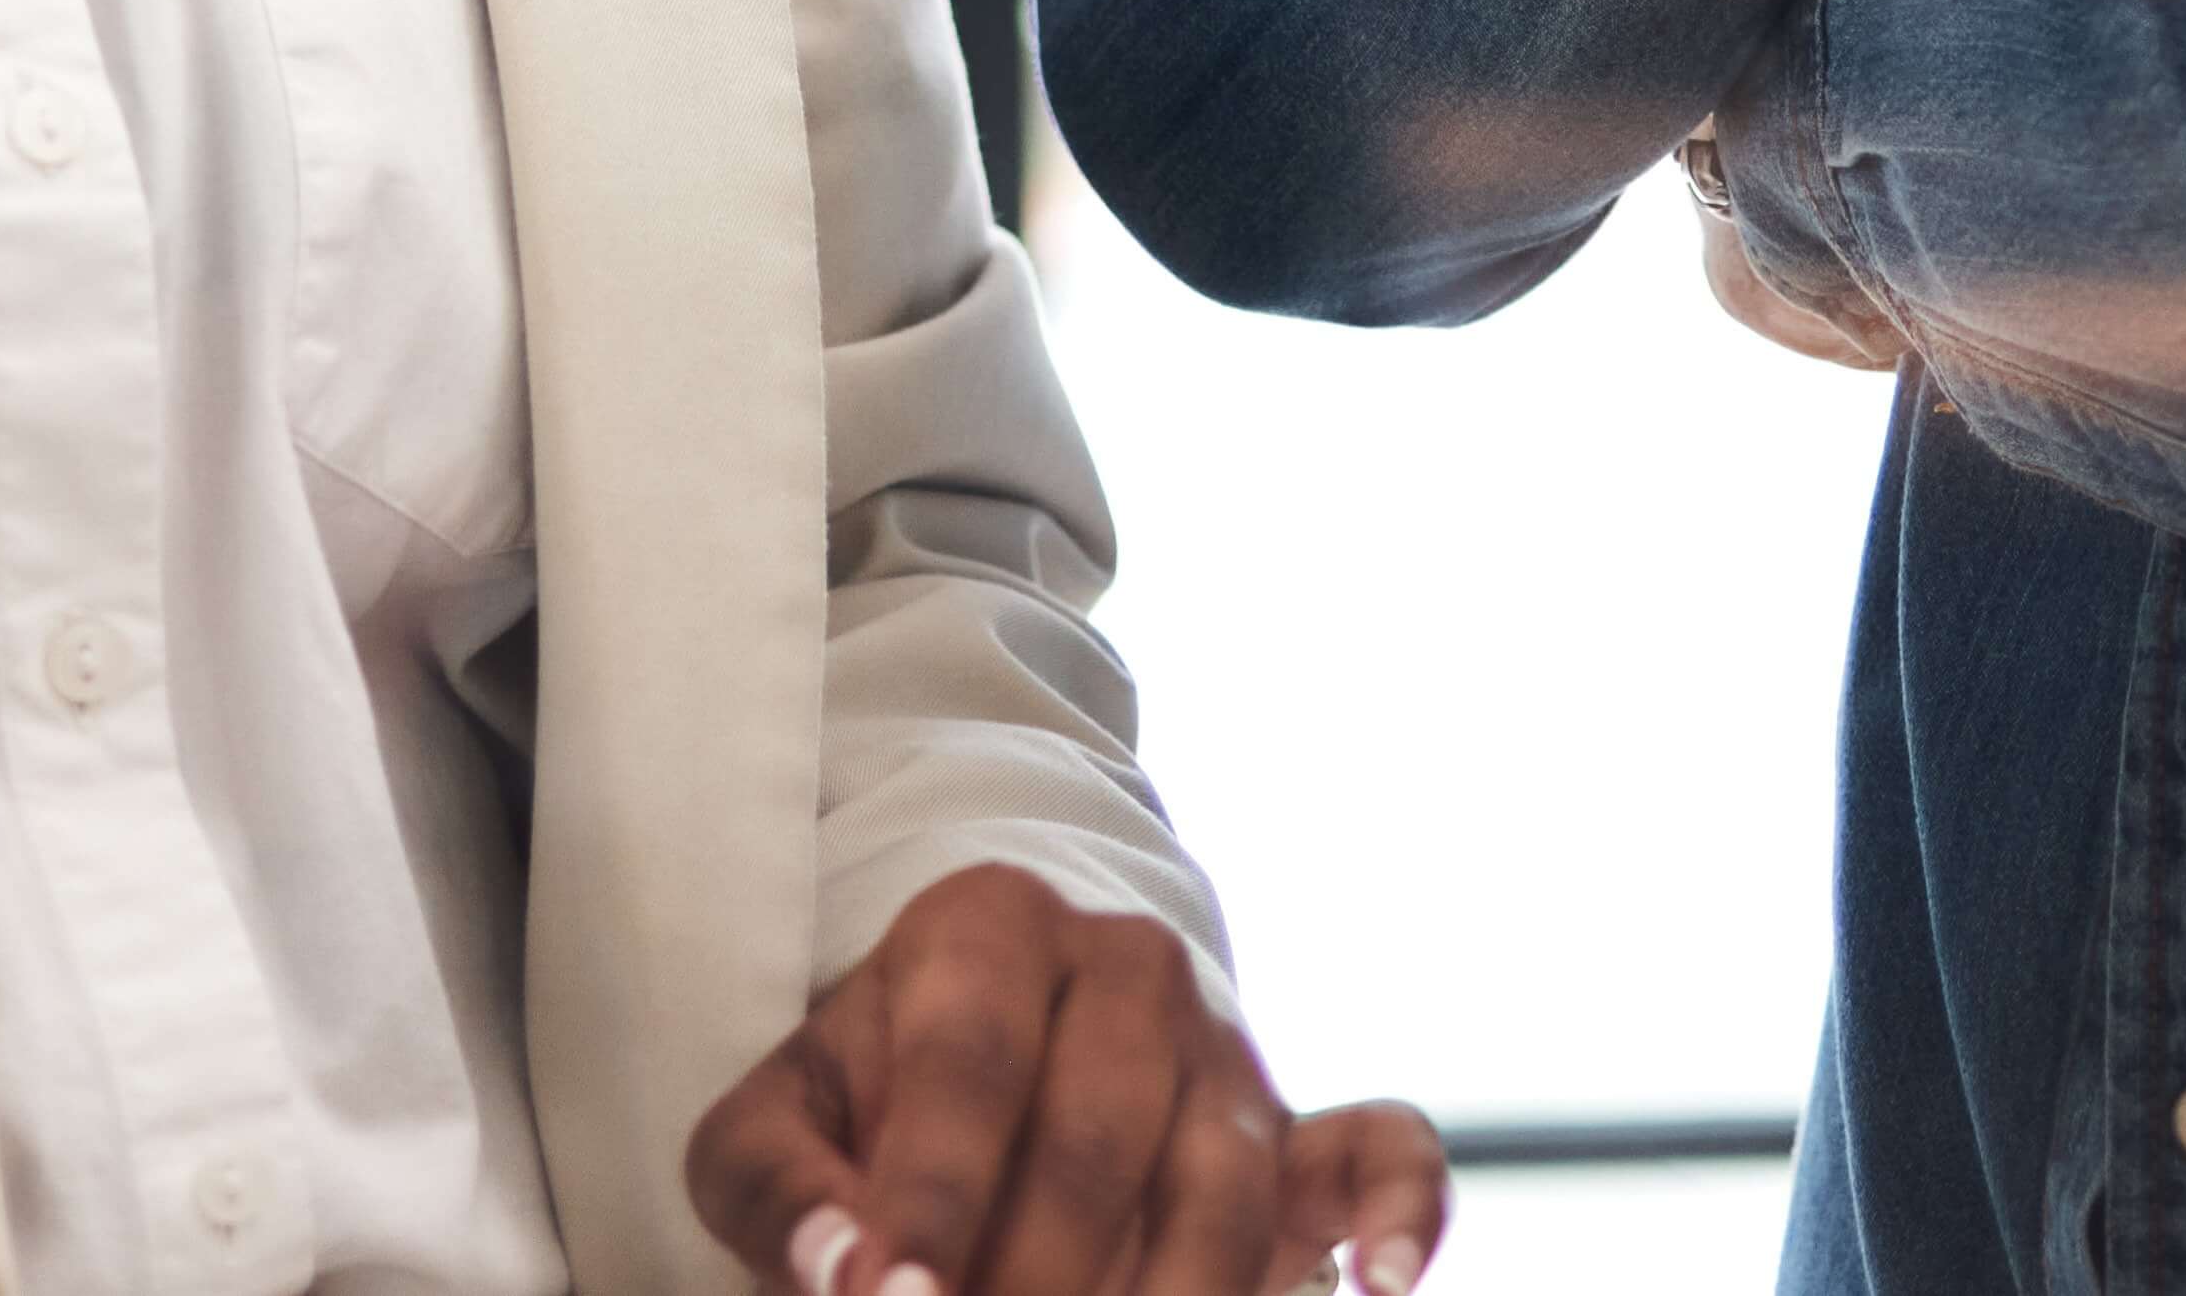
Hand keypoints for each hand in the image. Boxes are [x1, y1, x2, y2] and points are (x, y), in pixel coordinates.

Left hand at [683, 864, 1450, 1295]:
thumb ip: (781, 1185)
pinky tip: (1379, 1285)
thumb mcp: (782, 1119)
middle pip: (1098, 1133)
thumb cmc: (868, 1105)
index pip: (969, 1062)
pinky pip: (1387, 1149)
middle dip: (1038, 1271)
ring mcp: (1225, 1052)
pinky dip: (1404, 1210)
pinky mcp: (1304, 1132)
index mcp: (988, 926)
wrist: (981, 1059)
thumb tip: (841, 1268)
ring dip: (1172, 1292)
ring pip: (1221, 1175)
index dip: (932, 1195)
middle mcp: (1125, 967)